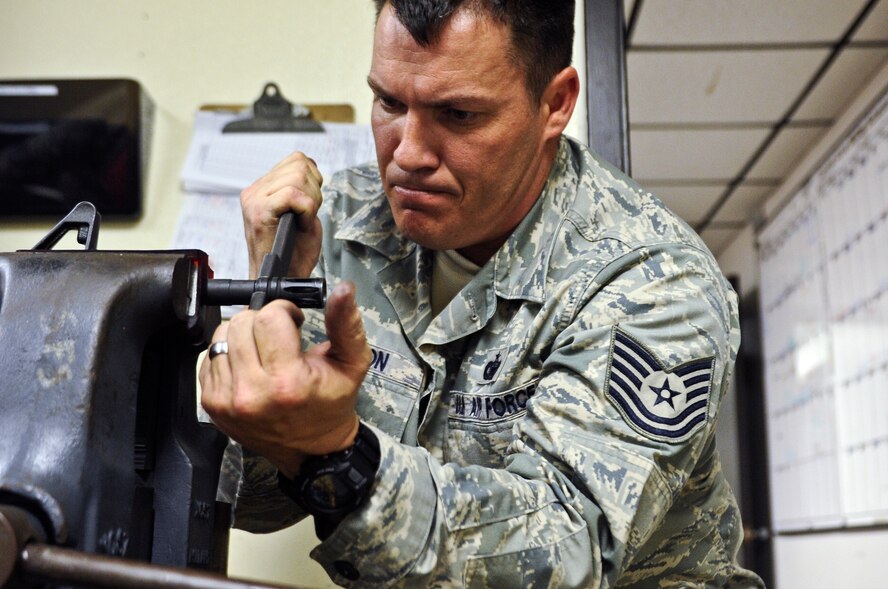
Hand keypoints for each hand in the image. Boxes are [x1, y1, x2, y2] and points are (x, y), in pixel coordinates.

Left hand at [199, 282, 371, 477]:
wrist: (310, 450)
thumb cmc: (331, 404)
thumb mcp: (352, 364)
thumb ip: (346, 324)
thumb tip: (344, 289)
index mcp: (287, 382)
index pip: (269, 317)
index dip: (285, 311)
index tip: (294, 322)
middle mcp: (252, 393)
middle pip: (242, 322)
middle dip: (263, 322)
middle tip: (279, 339)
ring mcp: (227, 400)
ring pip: (222, 336)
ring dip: (243, 336)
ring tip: (263, 353)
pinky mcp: (212, 404)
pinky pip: (210, 357)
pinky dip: (229, 355)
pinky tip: (249, 367)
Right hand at [241, 151, 323, 278]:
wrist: (284, 280)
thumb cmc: (294, 252)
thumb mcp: (301, 212)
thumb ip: (303, 187)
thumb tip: (309, 167)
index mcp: (262, 188)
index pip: (297, 160)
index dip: (313, 180)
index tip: (309, 205)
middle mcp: (254, 191)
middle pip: (300, 164)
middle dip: (314, 190)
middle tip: (306, 215)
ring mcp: (255, 200)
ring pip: (298, 177)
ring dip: (310, 201)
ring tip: (301, 221)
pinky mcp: (259, 213)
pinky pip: (293, 195)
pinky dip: (306, 209)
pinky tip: (300, 224)